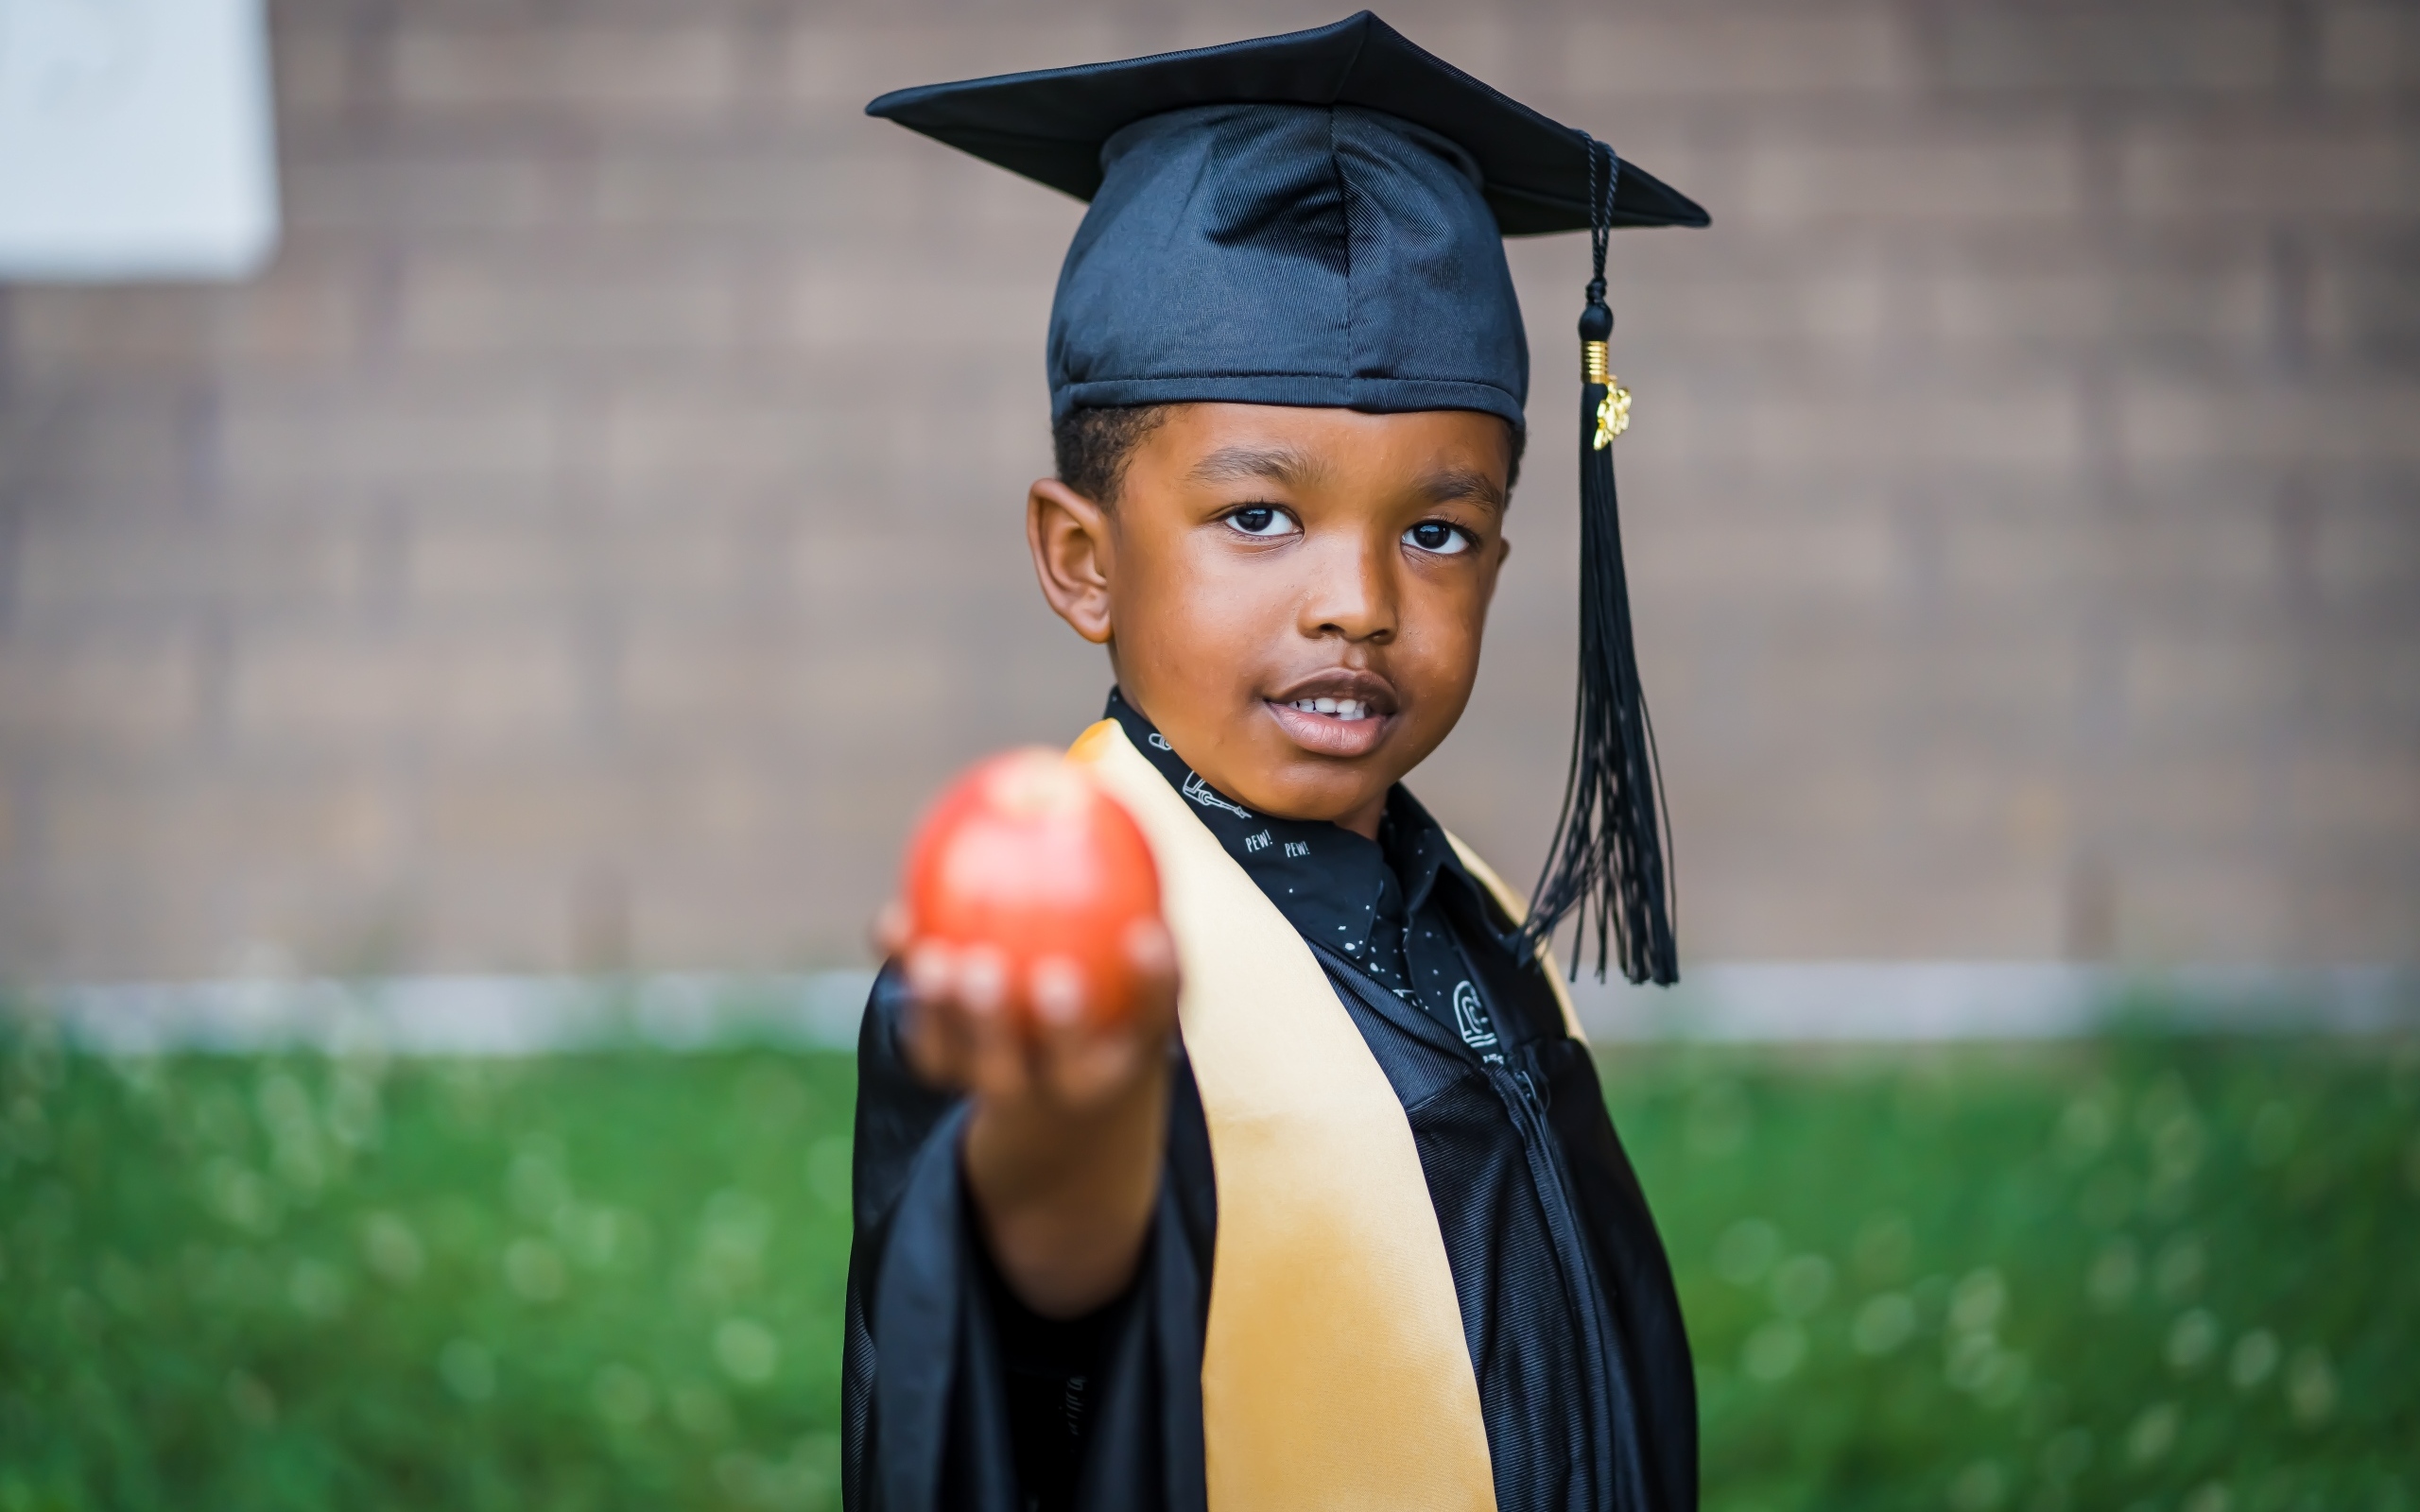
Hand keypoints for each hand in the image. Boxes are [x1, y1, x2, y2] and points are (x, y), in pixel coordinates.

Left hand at [878, 904, 1178, 1108]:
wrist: (1053, 1088)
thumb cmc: (1098, 987)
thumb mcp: (1120, 951)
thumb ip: (1114, 881)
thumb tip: (1080, 778)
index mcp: (1134, 1050)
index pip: (1156, 1015)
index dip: (1155, 981)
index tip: (1145, 934)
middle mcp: (1079, 1084)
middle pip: (1069, 1066)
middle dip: (1060, 1027)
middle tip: (1046, 977)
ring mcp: (1015, 1093)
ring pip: (989, 1069)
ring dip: (962, 1018)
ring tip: (939, 960)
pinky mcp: (954, 1082)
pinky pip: (928, 1043)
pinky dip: (910, 991)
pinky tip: (894, 929)